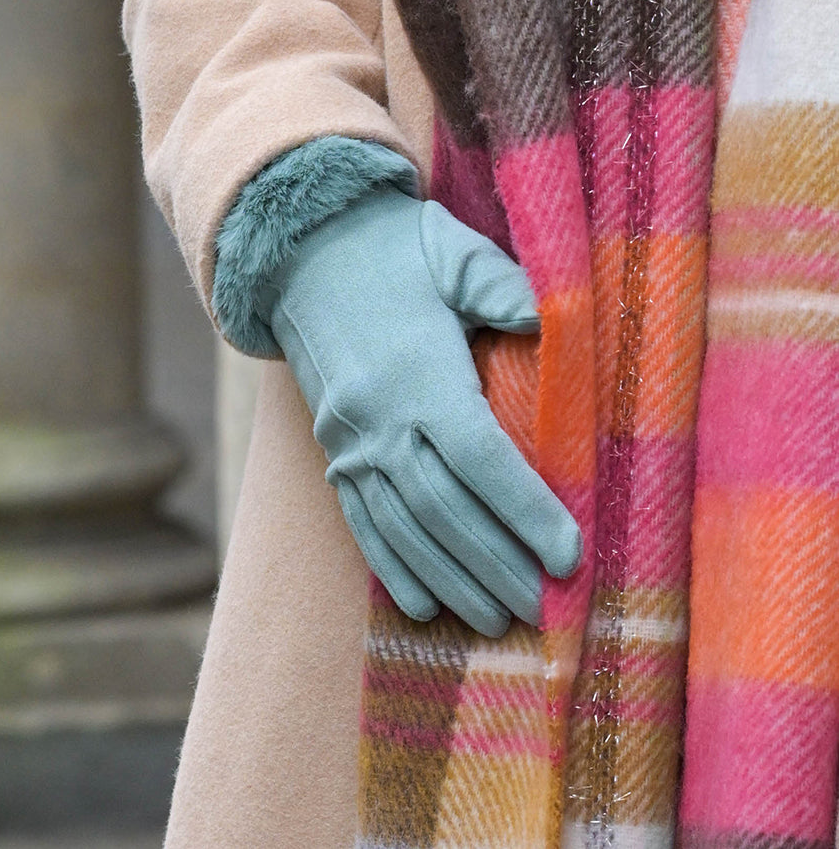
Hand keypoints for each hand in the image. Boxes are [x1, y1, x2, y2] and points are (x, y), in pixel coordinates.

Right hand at [259, 186, 581, 636]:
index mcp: (420, 374)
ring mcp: (349, 443)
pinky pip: (361, 521)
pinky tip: (423, 605)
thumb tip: (556, 326)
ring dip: (451, 580)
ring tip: (495, 620)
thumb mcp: (454, 252)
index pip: (482, 459)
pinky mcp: (333, 453)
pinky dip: (393, 567)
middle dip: (494, 564)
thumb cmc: (393, 251)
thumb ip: (505, 290)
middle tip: (541, 607)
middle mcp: (380, 420)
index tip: (569, 555)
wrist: (303, 256)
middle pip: (444, 509)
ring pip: (404, 527)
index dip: (526, 511)